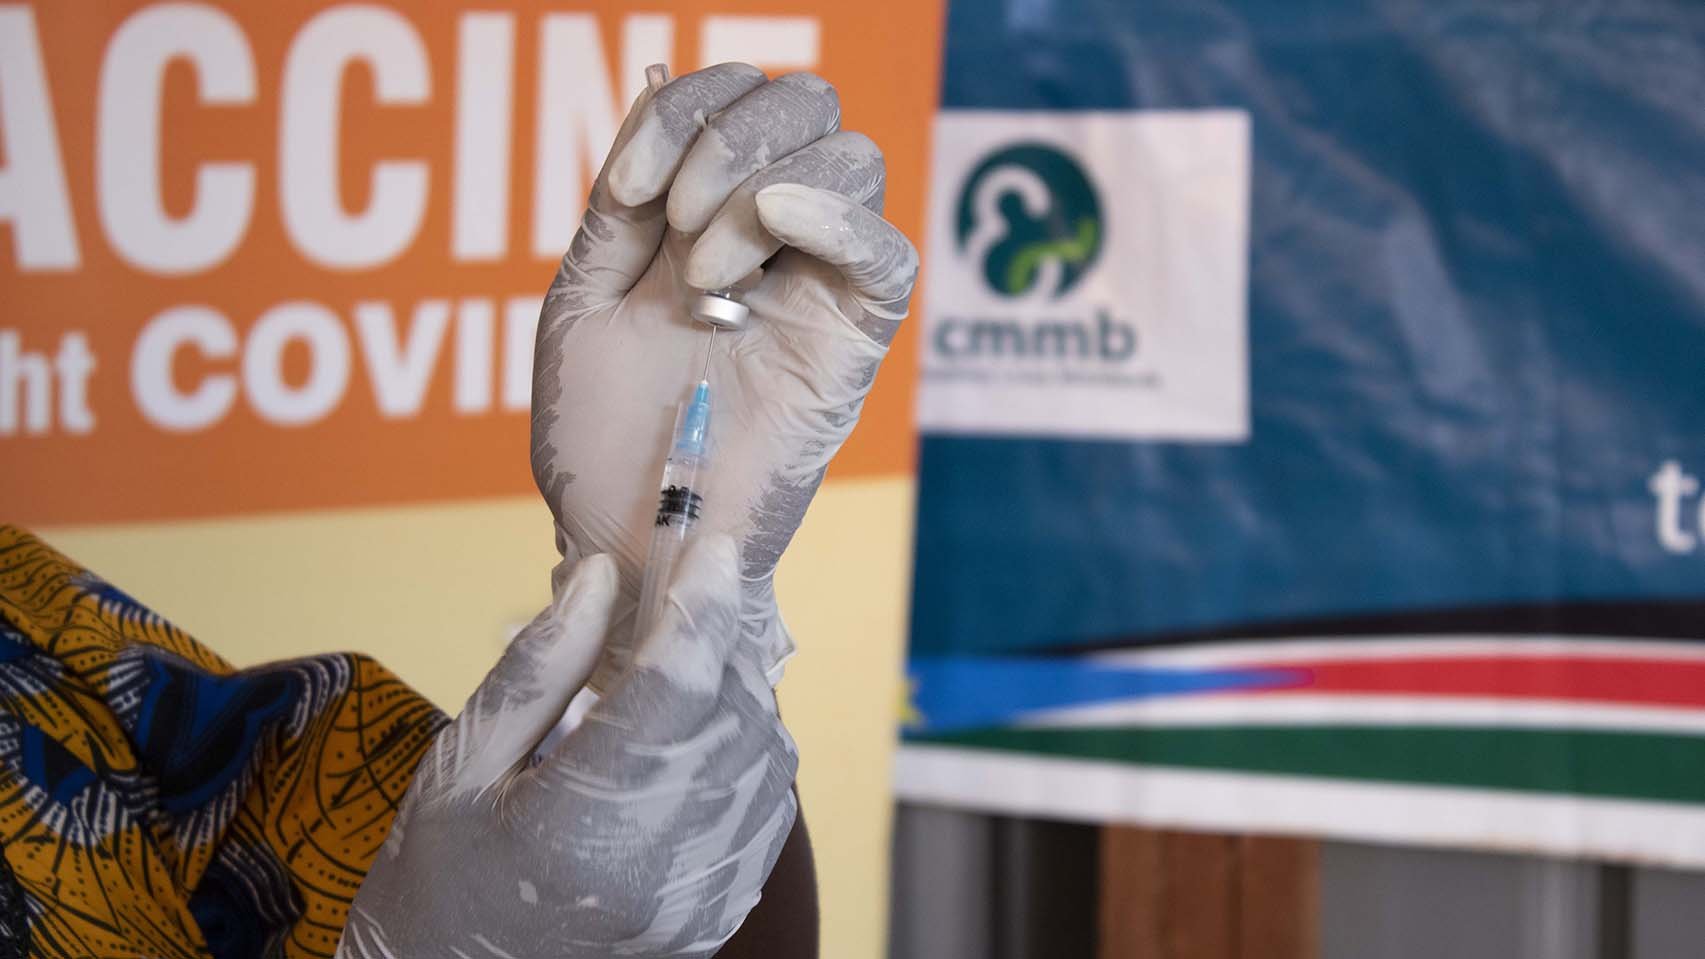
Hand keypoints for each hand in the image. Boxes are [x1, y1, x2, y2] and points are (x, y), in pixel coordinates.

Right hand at [337, 535, 798, 958]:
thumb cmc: (433, 882)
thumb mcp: (458, 763)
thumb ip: (538, 666)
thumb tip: (603, 576)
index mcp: (572, 827)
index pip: (674, 687)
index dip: (702, 603)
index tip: (713, 548)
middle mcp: (650, 869)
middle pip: (731, 716)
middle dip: (719, 644)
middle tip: (683, 606)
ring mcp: (692, 902)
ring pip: (765, 759)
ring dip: (738, 696)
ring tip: (681, 673)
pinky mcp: (714, 917)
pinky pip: (768, 810)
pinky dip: (747, 756)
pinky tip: (693, 740)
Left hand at [530, 63, 918, 689]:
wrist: (625, 534)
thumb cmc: (598, 434)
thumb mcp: (584, 299)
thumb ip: (620, 207)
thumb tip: (661, 100)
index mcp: (707, 215)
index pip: (735, 99)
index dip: (684, 109)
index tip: (627, 186)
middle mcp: (774, 238)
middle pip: (807, 104)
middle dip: (728, 139)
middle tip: (671, 226)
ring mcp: (820, 286)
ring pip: (852, 155)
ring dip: (760, 189)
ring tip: (706, 278)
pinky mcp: (854, 341)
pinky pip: (889, 252)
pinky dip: (836, 215)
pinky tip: (772, 229)